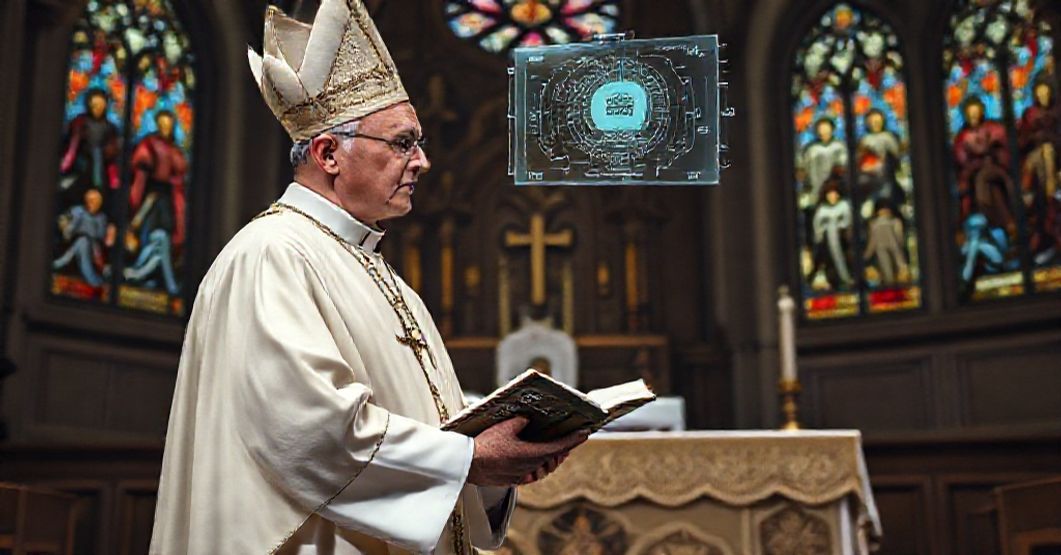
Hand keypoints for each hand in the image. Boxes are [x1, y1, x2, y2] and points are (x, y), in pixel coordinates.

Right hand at [467, 416, 587, 486]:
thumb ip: (521, 422)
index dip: (574, 440)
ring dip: (551, 459)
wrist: (467, 465)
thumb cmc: (485, 445)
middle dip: (563, 450)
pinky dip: (537, 466)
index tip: (585, 434)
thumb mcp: (505, 426)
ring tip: (556, 451)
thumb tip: (527, 420)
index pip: (559, 446)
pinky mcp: (512, 480)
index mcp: (532, 454)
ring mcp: (521, 476)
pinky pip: (531, 474)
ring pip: (543, 468)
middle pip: (553, 459)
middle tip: (570, 442)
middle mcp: (530, 468)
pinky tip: (536, 462)